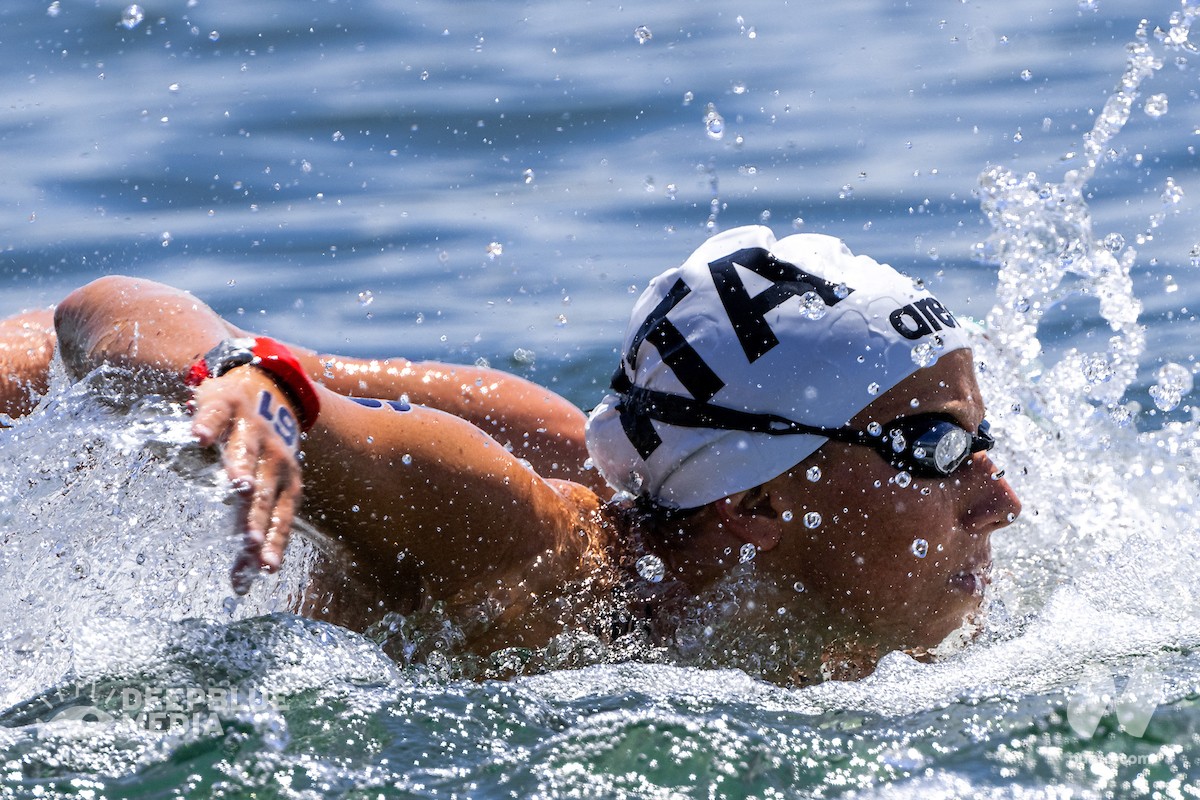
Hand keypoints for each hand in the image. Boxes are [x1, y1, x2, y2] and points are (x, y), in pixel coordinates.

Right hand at [189, 367, 304, 593]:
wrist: (264, 383)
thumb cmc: (258, 452)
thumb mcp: (261, 490)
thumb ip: (248, 536)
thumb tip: (241, 589)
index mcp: (285, 479)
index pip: (281, 516)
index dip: (274, 541)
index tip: (266, 569)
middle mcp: (272, 455)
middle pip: (264, 490)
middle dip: (257, 515)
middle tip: (249, 540)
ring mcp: (250, 428)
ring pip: (245, 450)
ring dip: (242, 467)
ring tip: (236, 484)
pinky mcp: (225, 402)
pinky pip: (215, 416)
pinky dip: (208, 426)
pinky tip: (197, 439)